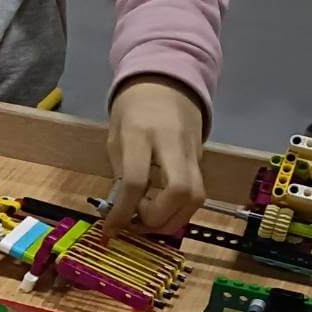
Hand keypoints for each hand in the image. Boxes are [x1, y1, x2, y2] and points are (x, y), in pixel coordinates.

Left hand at [103, 76, 206, 234]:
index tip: (110, 228)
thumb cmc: (132, 109)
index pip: (136, 181)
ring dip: (172, 220)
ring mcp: (192, 152)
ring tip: (148, 221)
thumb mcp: (115, 137)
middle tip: (136, 222)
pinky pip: (196, 194)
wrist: (167, 83)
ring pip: (196, 198)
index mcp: (141, 134)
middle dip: (158, 218)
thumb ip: (120, 174)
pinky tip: (161, 211)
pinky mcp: (201, 161)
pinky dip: (179, 211)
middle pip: (180, 192)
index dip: (123, 211)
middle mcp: (172, 144)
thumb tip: (120, 211)